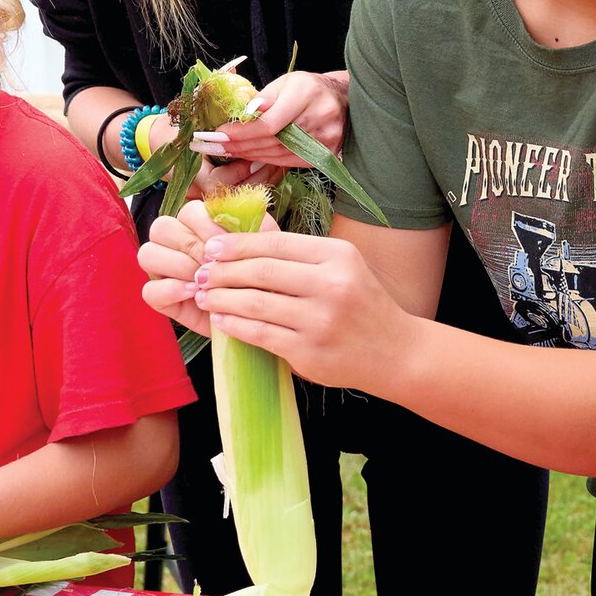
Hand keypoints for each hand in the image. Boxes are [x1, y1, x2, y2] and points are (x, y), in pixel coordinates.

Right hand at [139, 201, 277, 335]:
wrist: (260, 312)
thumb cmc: (260, 274)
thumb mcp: (261, 247)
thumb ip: (247, 228)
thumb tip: (225, 225)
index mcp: (199, 224)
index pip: (188, 211)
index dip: (205, 226)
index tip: (227, 244)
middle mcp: (176, 242)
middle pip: (161, 228)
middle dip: (191, 246)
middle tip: (213, 264)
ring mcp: (164, 269)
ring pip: (148, 254)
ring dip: (178, 266)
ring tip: (203, 281)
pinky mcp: (162, 298)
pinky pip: (149, 290)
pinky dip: (170, 290)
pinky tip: (194, 294)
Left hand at [187, 225, 411, 390]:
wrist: (395, 352)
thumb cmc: (362, 305)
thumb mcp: (344, 268)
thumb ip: (302, 257)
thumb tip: (243, 245)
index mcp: (338, 256)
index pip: (276, 243)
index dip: (237, 244)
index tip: (211, 247)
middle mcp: (331, 284)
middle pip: (262, 271)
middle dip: (223, 271)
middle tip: (200, 273)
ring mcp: (320, 320)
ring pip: (256, 303)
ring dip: (222, 299)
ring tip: (204, 297)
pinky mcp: (309, 352)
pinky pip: (260, 334)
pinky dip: (234, 326)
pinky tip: (221, 321)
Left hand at [190, 70, 348, 167]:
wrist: (343, 101)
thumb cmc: (309, 88)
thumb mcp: (286, 81)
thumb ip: (264, 97)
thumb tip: (242, 115)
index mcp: (307, 94)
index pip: (269, 123)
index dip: (241, 132)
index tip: (217, 133)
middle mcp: (319, 119)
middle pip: (270, 141)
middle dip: (236, 144)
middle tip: (208, 144)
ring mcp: (324, 142)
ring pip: (275, 154)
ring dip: (245, 154)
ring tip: (221, 150)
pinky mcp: (323, 156)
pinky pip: (286, 162)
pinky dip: (262, 159)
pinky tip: (245, 155)